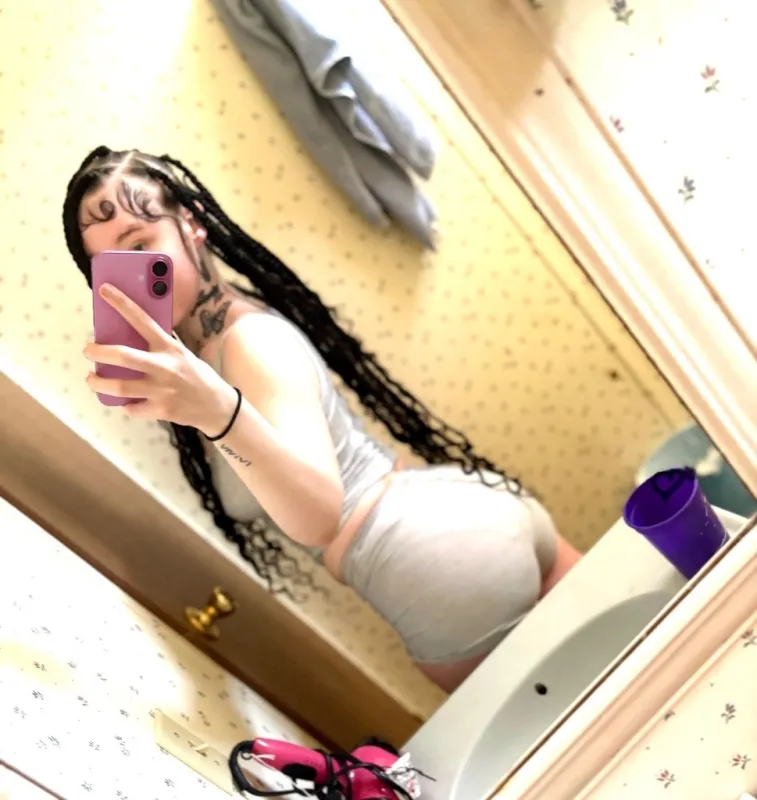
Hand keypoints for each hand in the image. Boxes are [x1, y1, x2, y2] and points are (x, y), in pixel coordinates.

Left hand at [84, 284, 237, 435]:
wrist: (218, 406)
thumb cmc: (195, 375)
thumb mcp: (182, 354)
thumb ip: (160, 345)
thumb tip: (127, 333)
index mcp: (170, 348)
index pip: (142, 319)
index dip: (122, 303)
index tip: (104, 290)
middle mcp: (165, 367)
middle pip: (123, 356)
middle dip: (99, 352)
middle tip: (88, 350)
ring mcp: (162, 391)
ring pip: (120, 387)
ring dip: (99, 382)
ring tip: (91, 378)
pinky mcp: (161, 410)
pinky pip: (132, 408)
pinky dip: (125, 405)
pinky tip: (125, 401)